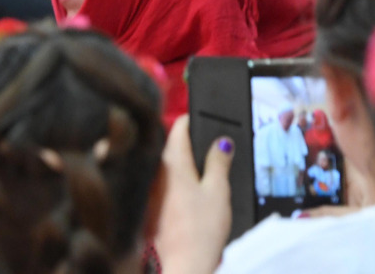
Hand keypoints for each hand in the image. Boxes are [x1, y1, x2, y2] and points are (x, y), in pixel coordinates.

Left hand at [154, 114, 233, 273]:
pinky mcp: (153, 209)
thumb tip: (221, 143)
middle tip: (209, 144)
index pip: (178, 128)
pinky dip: (178, 184)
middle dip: (189, 143)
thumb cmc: (201, 230)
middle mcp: (157, 174)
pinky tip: (192, 197)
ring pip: (168, 168)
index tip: (201, 115)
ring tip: (206, 172)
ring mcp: (153, 192)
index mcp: (173, 163)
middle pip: (172, 147)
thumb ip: (218, 162)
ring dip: (184, 165)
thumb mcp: (218, 190)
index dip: (191, 119)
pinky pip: (166, 187)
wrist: (185, 265)